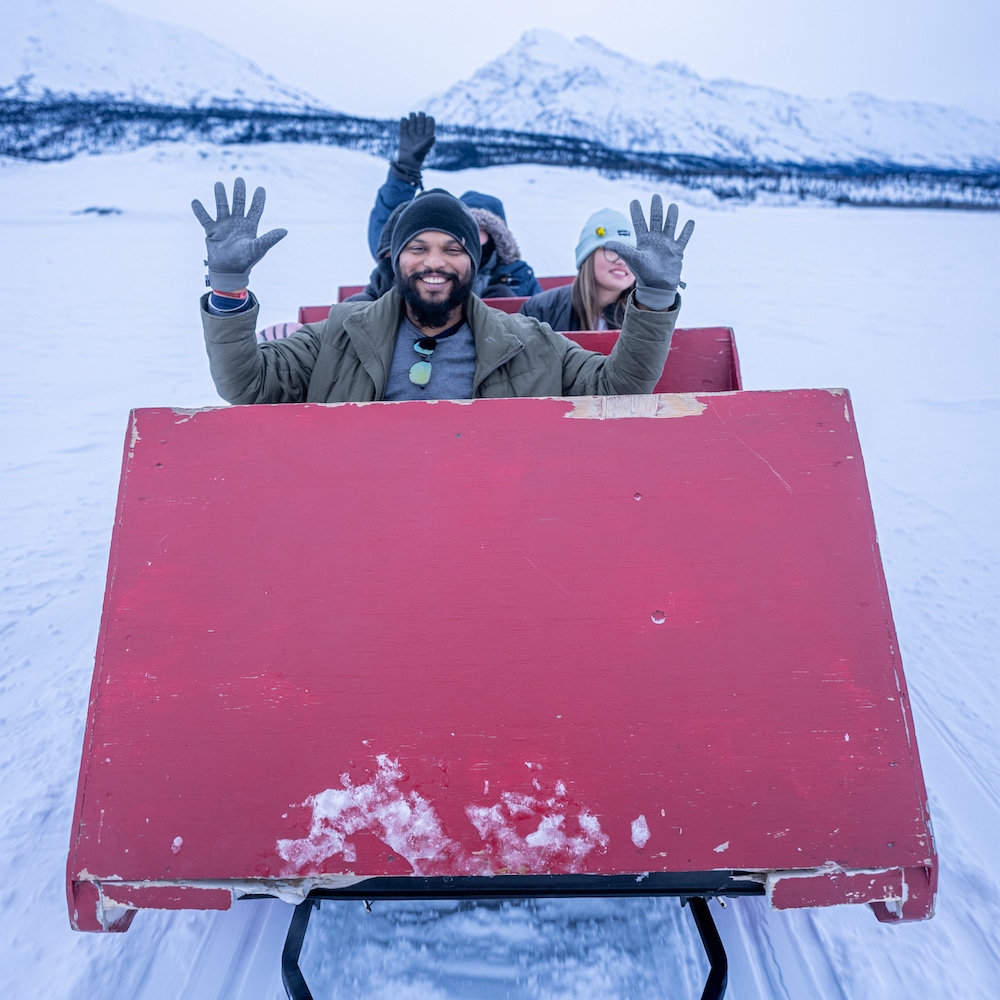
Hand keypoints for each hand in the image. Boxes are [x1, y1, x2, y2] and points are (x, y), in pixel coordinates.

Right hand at [191, 177, 286, 291]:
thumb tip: (285, 230)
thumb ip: (270, 238)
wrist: (229, 271)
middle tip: (240, 179)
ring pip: (222, 206)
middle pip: (238, 203)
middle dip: (239, 192)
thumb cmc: (245, 260)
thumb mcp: (258, 248)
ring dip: (220, 196)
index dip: (258, 200)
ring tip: (219, 184)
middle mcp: (237, 223)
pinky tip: (195, 201)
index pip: (255, 209)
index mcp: (249, 227)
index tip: (261, 188)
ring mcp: (224, 226)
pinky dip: (200, 210)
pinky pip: (204, 218)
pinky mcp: (212, 231)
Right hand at [395, 112, 435, 175]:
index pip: (430, 124)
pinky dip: (403, 122)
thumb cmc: (416, 159)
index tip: (427, 119)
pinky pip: (403, 127)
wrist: (406, 164)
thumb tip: (433, 136)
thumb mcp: (422, 151)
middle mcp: (420, 135)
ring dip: (412, 117)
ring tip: (411, 115)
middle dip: (420, 117)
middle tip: (419, 115)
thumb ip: (427, 143)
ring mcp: (411, 136)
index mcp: (427, 137)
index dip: (429, 119)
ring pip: (412, 122)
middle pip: (421, 121)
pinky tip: (404, 119)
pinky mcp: (403, 137)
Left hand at [605, 196, 693, 309]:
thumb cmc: (643, 273)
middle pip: (656, 220)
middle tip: (656, 196)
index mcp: (643, 240)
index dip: (636, 212)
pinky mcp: (677, 251)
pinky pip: (683, 238)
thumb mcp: (632, 258)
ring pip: (670, 226)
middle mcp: (655, 240)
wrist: (657, 286)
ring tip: (673, 206)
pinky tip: (690, 222)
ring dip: (672, 216)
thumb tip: (606, 242)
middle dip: (656, 208)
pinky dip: (687, 231)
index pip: (639, 222)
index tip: (634, 201)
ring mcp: (667, 244)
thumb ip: (621, 248)